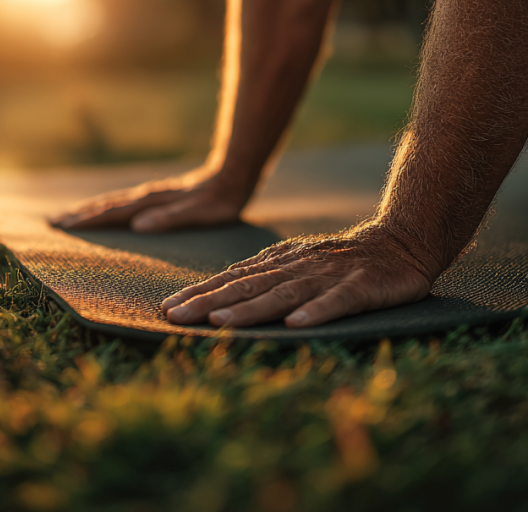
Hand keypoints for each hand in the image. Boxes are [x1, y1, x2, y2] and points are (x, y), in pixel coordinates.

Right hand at [48, 167, 253, 232]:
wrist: (231, 177)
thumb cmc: (218, 201)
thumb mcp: (198, 214)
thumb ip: (170, 219)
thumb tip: (139, 226)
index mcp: (150, 202)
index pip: (112, 212)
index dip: (87, 220)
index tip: (63, 226)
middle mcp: (144, 196)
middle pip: (104, 205)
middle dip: (78, 214)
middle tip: (51, 221)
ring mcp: (148, 196)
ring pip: (110, 203)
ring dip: (87, 210)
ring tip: (66, 216)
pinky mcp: (154, 198)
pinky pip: (121, 204)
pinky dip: (104, 209)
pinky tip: (102, 214)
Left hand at [161, 222, 441, 327]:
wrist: (398, 243)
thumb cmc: (340, 260)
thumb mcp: (296, 262)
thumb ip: (263, 274)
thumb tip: (222, 287)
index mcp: (278, 264)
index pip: (231, 280)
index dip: (200, 293)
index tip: (168, 308)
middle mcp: (295, 268)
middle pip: (246, 286)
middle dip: (208, 302)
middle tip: (175, 316)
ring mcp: (326, 276)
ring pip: (282, 294)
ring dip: (250, 308)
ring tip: (220, 322)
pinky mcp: (359, 287)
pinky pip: (336, 301)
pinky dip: (317, 311)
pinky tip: (297, 323)